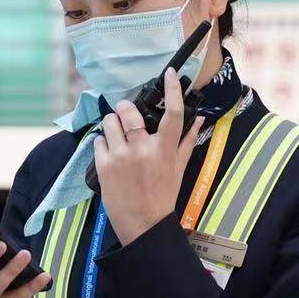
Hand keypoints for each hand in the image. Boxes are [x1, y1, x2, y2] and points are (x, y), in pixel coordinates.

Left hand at [93, 70, 201, 244]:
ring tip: (116, 136)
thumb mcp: (179, 168)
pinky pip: (98, 140)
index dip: (172, 89)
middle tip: (126, 115)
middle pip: (129, 111)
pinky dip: (103, 143)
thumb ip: (187, 141)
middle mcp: (144, 148)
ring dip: (112, 125)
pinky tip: (110, 153)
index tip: (169, 73)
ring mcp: (122, 156)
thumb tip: (200, 119)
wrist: (144, 224)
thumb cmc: (163, 195)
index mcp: (166, 148)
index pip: (173, 112)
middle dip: (125, 109)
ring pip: (110, 122)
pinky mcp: (104, 165)